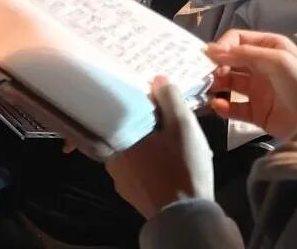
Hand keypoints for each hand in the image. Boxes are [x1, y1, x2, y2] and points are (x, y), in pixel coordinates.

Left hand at [106, 77, 213, 218]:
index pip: (121, 110)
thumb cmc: (182, 168)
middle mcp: (110, 157)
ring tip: (171, 147)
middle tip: (168, 125)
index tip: (153, 102)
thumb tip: (156, 80)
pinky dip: (149, 165)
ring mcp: (118, 177)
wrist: (186, 217)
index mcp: (117, 136)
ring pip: (132, 151)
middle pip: (127, 131)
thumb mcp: (183, 127)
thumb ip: (169, 99)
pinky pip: (137, 170)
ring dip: (148, 146)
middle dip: (145, 126)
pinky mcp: (130, 193)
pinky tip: (167, 167)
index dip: (138, 104)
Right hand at [206, 29, 296, 139]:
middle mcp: (261, 66)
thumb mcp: (276, 60)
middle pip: (229, 61)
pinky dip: (222, 107)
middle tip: (204, 74)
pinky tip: (218, 106)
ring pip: (228, 84)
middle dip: (214, 66)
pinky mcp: (255, 112)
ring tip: (206, 89)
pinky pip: (233, 108)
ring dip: (214, 85)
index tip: (210, 57)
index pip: (237, 40)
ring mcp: (257, 90)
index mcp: (268, 48)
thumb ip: (243, 53)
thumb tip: (210, 50)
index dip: (222, 46)